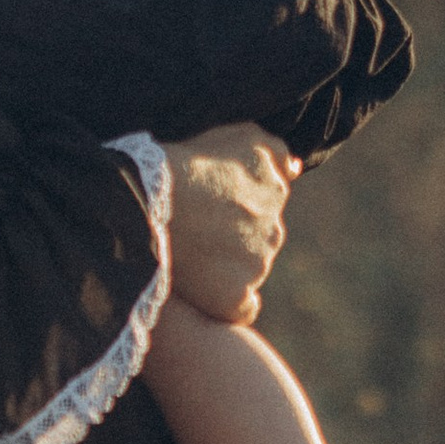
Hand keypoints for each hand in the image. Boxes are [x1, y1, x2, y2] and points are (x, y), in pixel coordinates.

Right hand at [160, 119, 300, 326]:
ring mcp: (257, 265)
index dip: (237, 202)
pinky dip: (230, 302)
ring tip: (187, 253)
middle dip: (235, 234)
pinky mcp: (235, 296)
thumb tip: (295, 168)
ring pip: (250, 269)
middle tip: (195, 227)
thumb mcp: (236, 137)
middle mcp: (274, 227)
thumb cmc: (183, 163)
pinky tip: (207, 293)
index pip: (268, 199)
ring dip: (227, 265)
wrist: (149, 200)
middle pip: (260, 237)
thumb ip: (272, 151)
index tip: (211, 203)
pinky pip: (242, 307)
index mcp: (274, 188)